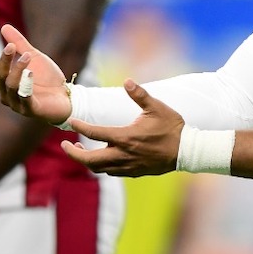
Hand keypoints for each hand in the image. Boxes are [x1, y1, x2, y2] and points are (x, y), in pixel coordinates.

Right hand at [0, 24, 70, 123]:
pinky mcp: (31, 110)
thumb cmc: (47, 78)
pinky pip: (25, 98)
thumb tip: (4, 27)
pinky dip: (26, 86)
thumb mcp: (33, 56)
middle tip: (11, 46)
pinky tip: (30, 73)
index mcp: (5, 81)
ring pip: (10, 86)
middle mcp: (7, 94)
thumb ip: (19, 44)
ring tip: (27, 56)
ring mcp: (17, 104)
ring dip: (17, 70)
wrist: (67, 96)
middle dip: (4, 60)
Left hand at [60, 80, 183, 176]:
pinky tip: (101, 157)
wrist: (188, 151)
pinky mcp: (134, 172)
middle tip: (65, 144)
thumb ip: (140, 94)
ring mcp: (128, 166)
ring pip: (99, 168)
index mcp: (126, 137)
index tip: (70, 122)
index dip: (80, 127)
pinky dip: (101, 166)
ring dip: (86, 160)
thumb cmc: (172, 127)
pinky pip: (112, 172)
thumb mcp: (157, 107)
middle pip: (90, 160)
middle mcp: (123, 155)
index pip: (95, 133)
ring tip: (80, 149)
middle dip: (73, 153)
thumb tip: (127, 80)